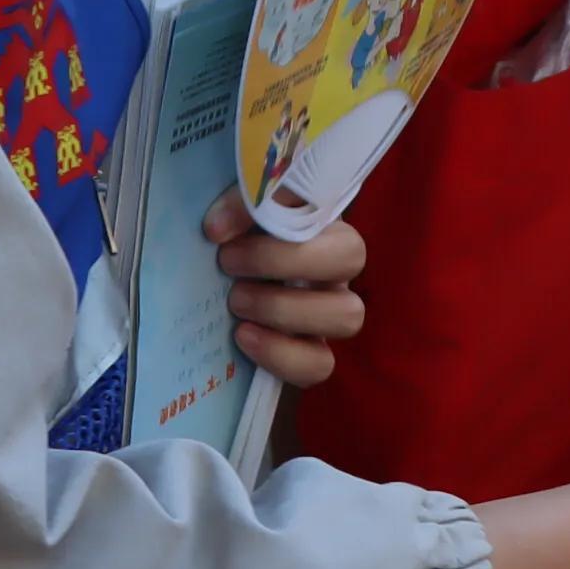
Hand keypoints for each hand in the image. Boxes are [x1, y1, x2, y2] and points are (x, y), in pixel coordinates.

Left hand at [208, 189, 364, 389]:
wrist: (222, 280)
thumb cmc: (235, 239)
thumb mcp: (237, 210)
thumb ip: (237, 205)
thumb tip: (218, 228)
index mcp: (324, 220)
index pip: (323, 204)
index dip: (278, 213)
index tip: (219, 233)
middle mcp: (337, 266)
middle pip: (351, 257)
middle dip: (283, 261)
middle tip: (228, 265)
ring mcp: (331, 312)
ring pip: (348, 315)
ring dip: (286, 309)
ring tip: (238, 304)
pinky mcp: (314, 353)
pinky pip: (320, 364)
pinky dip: (282, 354)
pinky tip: (245, 337)